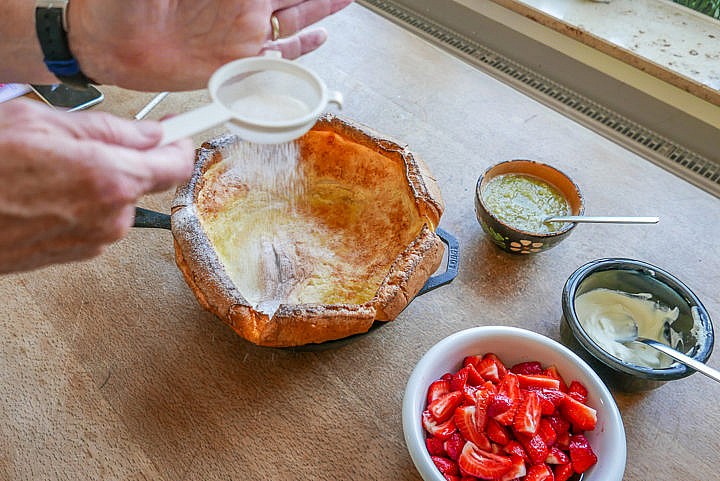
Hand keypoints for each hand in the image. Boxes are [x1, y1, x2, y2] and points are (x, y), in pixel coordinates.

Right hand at [0, 99, 193, 273]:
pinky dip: (85, 201)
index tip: (180, 129)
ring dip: (101, 180)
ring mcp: (95, 239)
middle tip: (91, 139)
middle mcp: (111, 216)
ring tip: (52, 167)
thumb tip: (153, 132)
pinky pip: (98, 219)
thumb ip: (111, 129)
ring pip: (119, 199)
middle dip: (130, 157)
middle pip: (146, 181)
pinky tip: (48, 189)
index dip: (181, 142)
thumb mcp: (44, 123)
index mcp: (110, 178)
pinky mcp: (77, 254)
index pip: (176, 163)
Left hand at [68, 0, 353, 90]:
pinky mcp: (237, 63)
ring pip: (296, 21)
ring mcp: (243, 35)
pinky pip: (281, 55)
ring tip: (344, 2)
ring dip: (322, 11)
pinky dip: (303, 48)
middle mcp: (244, 8)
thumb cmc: (122, 4)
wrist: (105, 43)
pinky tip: (320, 37)